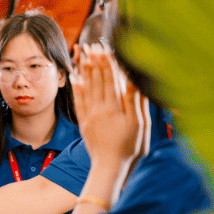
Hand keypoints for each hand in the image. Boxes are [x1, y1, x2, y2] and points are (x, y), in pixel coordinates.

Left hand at [72, 45, 148, 169]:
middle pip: (96, 81)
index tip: (103, 48)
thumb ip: (134, 102)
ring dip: (83, 71)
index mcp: (114, 108)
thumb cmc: (130, 147)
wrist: (109, 167)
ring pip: (86, 89)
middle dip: (93, 62)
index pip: (109, 80)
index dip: (106, 63)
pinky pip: (78, 102)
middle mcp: (99, 109)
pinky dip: (76, 89)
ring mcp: (89, 116)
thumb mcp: (139, 125)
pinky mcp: (83, 123)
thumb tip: (133, 81)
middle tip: (90, 45)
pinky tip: (74, 79)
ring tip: (81, 55)